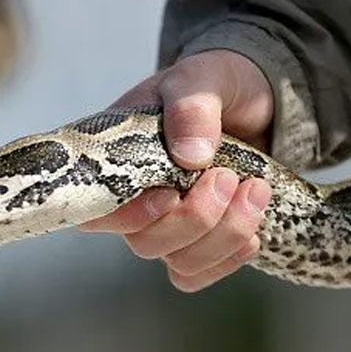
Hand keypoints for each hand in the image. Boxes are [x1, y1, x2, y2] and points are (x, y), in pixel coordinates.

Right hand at [79, 49, 273, 291]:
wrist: (256, 101)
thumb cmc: (215, 84)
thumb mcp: (203, 78)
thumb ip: (192, 105)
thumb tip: (190, 155)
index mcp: (115, 158)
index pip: (94, 209)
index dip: (128, 215)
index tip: (170, 193)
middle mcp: (133, 200)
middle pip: (145, 243)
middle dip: (195, 219)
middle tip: (228, 176)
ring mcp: (167, 225)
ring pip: (179, 262)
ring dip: (224, 235)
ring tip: (256, 191)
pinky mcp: (198, 242)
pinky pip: (198, 273)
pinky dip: (228, 259)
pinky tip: (253, 231)